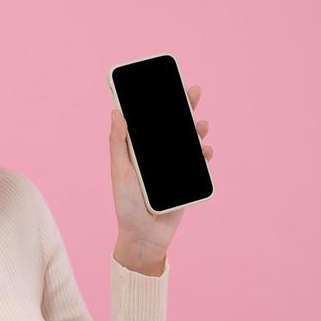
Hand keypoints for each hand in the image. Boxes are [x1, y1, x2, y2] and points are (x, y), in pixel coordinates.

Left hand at [110, 83, 211, 267]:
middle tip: (193, 91)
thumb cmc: (126, 206)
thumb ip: (119, 143)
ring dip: (197, 131)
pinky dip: (205, 157)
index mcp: (141, 150)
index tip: (167, 83)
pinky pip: (199, 166)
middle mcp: (159, 156)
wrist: (144, 238)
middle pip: (174, 127)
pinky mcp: (187, 182)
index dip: (160, 102)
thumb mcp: (120, 172)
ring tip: (200, 124)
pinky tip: (206, 151)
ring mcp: (174, 168)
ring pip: (189, 143)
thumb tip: (115, 112)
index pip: (152, 121)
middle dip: (185, 108)